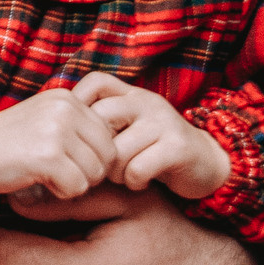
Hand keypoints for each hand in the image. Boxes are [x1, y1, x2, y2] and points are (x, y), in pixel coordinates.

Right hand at [0, 85, 118, 202]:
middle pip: (108, 156)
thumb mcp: (45, 122)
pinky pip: (77, 188)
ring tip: (45, 176)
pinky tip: (37, 183)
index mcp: (68, 98)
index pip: (109, 137)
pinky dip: (59, 194)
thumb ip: (78, 127)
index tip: (64, 162)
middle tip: (57, 174)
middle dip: (88, 173)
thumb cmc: (5, 144)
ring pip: (95, 174)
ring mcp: (56, 130)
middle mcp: (66, 108)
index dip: (92, 158)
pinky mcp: (46, 155)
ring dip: (73, 184)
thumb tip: (121, 152)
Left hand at [74, 70, 230, 199]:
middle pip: (100, 119)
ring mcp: (163, 122)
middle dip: (95, 150)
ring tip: (124, 176)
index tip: (76, 134)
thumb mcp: (130, 127)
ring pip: (116, 150)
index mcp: (132, 94)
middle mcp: (147, 102)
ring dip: (114, 172)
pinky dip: (133, 181)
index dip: (78, 103)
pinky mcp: (177, 147)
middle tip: (101, 166)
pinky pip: (137, 168)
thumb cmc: (154, 149)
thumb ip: (102, 123)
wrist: (206, 162)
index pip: (96, 82)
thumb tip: (57, 131)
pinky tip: (140, 182)